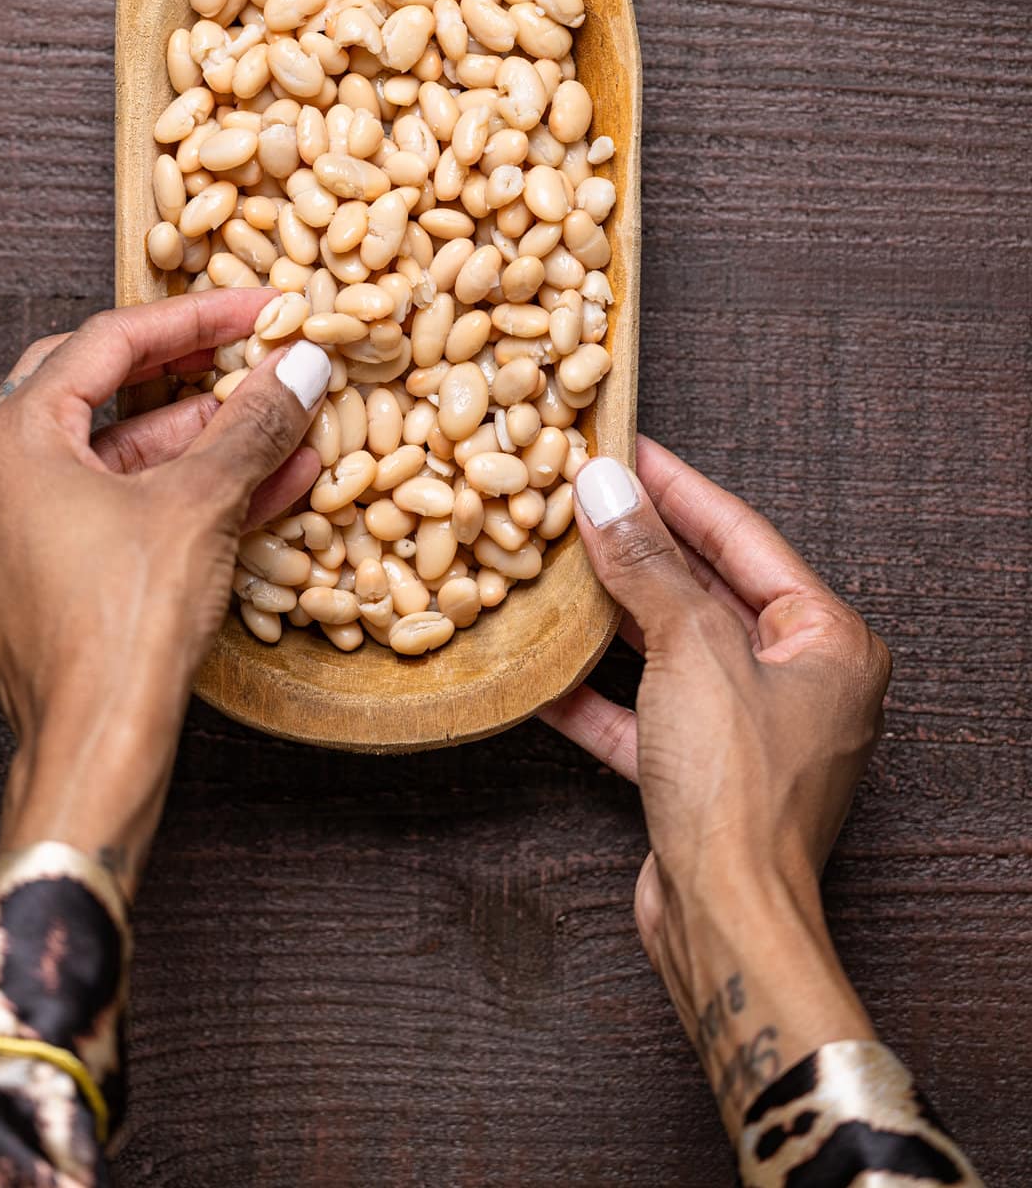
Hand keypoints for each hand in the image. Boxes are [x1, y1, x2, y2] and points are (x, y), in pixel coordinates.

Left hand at [0, 291, 330, 893]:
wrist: (97, 753)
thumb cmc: (124, 628)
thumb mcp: (202, 504)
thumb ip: (252, 424)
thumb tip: (301, 365)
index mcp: (7, 441)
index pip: (108, 341)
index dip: (195, 318)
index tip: (259, 308)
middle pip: (105, 390)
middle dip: (194, 374)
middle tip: (255, 350)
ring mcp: (17, 533)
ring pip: (120, 457)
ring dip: (206, 440)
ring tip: (285, 420)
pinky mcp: (48, 579)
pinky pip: (122, 510)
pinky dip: (187, 493)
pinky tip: (269, 483)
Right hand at [543, 436, 890, 1128]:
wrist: (729, 922)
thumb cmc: (738, 785)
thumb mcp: (690, 648)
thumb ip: (645, 565)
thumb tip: (604, 487)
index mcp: (827, 638)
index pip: (741, 535)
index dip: (676, 488)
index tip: (623, 446)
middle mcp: (800, 680)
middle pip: (705, 590)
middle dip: (637, 548)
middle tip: (577, 495)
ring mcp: (751, 732)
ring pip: (670, 652)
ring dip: (610, 616)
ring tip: (551, 563)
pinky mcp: (703, 777)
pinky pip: (644, 715)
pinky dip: (596, 694)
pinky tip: (540, 671)